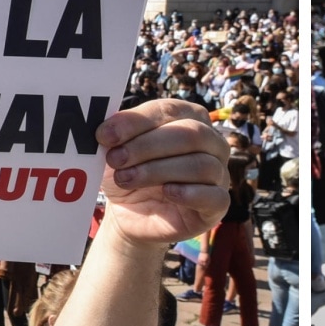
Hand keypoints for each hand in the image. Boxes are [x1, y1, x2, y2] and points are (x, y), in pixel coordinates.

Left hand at [97, 99, 228, 245]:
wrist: (131, 215)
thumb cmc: (129, 171)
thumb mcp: (117, 149)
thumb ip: (118, 132)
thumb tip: (109, 125)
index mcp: (190, 117)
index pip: (169, 110)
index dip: (136, 121)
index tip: (105, 135)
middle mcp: (211, 142)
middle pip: (190, 134)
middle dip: (148, 146)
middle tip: (116, 159)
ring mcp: (219, 173)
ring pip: (200, 165)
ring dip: (157, 171)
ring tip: (126, 179)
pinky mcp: (218, 205)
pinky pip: (214, 196)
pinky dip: (189, 193)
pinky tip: (166, 192)